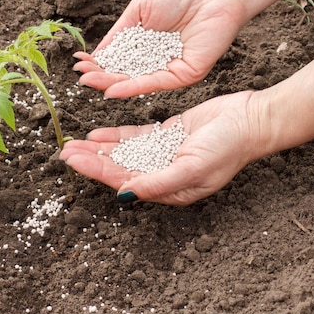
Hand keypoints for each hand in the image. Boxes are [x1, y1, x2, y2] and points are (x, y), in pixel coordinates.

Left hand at [60, 91, 261, 204]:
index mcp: (168, 189)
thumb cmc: (227, 148)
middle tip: (64, 150)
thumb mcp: (192, 168)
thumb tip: (125, 193)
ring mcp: (164, 154)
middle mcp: (163, 174)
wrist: (249, 120)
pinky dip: (117, 137)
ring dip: (100, 148)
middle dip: (91, 160)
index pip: (124, 180)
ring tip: (74, 142)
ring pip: (124, 153)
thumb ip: (158, 182)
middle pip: (119, 168)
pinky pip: (136, 138)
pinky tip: (97, 134)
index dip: (96, 171)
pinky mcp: (167, 135)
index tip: (72, 160)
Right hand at [73, 0, 246, 97]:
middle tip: (81, 78)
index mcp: (144, 47)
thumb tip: (96, 54)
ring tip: (91, 82)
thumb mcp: (138, 12)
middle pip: (124, 74)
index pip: (117, 60)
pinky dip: (133, 87)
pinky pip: (155, 83)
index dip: (98, 63)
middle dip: (101, 76)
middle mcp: (155, 62)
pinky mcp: (184, 75)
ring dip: (112, 84)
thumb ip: (119, 34)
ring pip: (136, 82)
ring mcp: (169, 70)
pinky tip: (114, 88)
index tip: (78, 64)